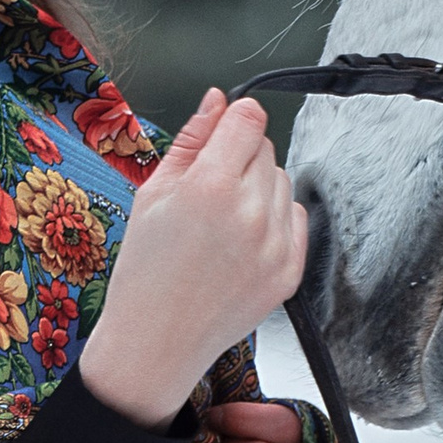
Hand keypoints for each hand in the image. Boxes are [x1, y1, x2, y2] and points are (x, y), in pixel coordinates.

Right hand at [78, 90, 308, 430]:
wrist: (157, 342)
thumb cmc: (145, 272)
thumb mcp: (153, 195)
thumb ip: (191, 140)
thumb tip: (217, 100)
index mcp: (210, 187)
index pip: (249, 119)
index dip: (233, 120)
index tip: (222, 134)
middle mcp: (251, 213)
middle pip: (266, 148)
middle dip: (240, 158)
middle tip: (207, 193)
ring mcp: (275, 244)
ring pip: (283, 181)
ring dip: (259, 189)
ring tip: (221, 223)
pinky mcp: (290, 270)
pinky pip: (297, 217)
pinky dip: (275, 220)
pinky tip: (241, 242)